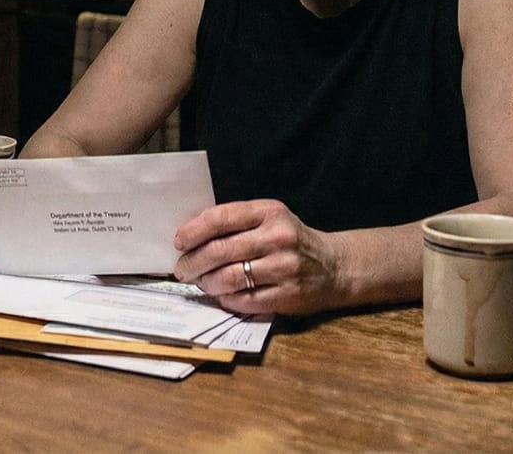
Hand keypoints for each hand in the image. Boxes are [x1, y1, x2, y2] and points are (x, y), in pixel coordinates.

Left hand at [173, 199, 340, 315]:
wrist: (334, 266)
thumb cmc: (290, 239)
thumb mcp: (269, 218)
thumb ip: (235, 222)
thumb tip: (190, 237)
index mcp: (269, 212)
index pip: (220, 218)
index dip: (193, 231)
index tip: (179, 242)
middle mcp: (278, 237)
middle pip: (220, 251)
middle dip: (193, 262)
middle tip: (183, 269)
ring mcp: (284, 268)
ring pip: (229, 278)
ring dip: (207, 283)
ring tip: (201, 283)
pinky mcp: (288, 295)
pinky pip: (244, 301)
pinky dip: (226, 299)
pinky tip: (222, 295)